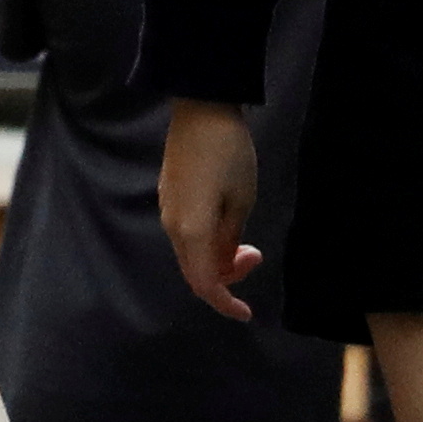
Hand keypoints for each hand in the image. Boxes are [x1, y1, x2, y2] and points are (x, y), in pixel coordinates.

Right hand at [158, 99, 265, 318]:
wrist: (201, 108)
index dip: (225, 304)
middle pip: (195, 272)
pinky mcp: (168, 196)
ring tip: (245, 241)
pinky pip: (185, 235)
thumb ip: (231, 237)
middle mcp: (172, 226)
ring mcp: (167, 209)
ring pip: (189, 254)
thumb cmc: (229, 154)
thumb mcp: (242, 199)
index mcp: (192, 231)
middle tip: (255, 255)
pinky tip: (225, 226)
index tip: (248, 313)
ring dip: (216, 259)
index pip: (205, 284)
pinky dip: (205, 244)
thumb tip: (226, 259)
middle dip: (226, 279)